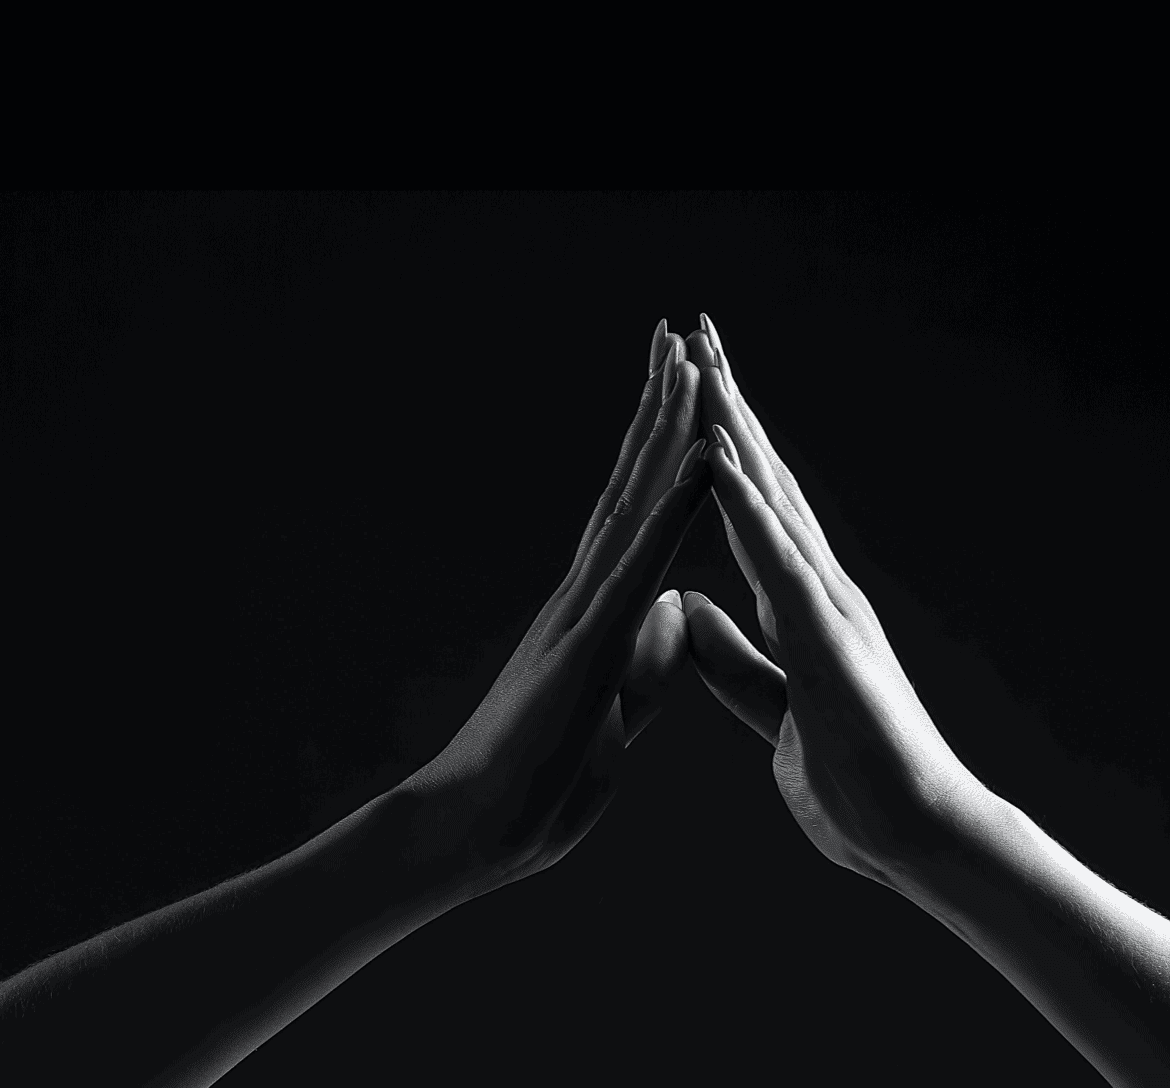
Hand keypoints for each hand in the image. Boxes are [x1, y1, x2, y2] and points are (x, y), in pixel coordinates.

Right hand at [402, 321, 710, 891]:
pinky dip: (672, 511)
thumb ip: (644, 661)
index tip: (684, 387)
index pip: (638, 515)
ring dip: (663, 431)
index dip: (664, 451)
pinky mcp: (585, 646)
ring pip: (631, 505)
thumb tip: (675, 609)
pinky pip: (637, 567)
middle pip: (631, 485)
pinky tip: (698, 463)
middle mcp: (584, 595)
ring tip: (687, 360)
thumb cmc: (534, 790)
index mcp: (596, 613)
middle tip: (678, 334)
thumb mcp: (616, 714)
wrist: (470, 836)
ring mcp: (581, 614)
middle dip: (658, 409)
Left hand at [679, 315, 994, 892]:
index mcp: (798, 607)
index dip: (717, 448)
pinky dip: (745, 507)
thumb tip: (689, 611)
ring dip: (736, 428)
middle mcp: (817, 590)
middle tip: (696, 331)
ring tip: (703, 361)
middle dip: (728, 403)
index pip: (749, 510)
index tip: (688, 389)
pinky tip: (717, 459)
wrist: (916, 837)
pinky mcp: (828, 640)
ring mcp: (827, 608)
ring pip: (772, 499)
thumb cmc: (857, 780)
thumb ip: (735, 661)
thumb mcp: (772, 708)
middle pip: (763, 479)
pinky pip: (778, 561)